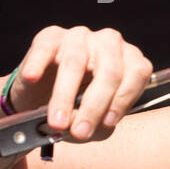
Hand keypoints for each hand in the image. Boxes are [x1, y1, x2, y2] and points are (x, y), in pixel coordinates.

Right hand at [9, 25, 153, 140]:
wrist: (43, 98)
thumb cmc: (79, 107)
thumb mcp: (96, 120)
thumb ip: (98, 124)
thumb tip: (83, 127)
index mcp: (130, 60)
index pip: (137, 73)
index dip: (123, 99)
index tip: (107, 123)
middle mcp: (110, 44)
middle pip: (109, 72)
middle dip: (94, 106)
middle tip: (79, 132)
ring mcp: (81, 37)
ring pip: (76, 63)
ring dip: (64, 96)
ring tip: (57, 122)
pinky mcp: (51, 36)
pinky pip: (45, 47)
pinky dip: (38, 63)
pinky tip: (32, 77)